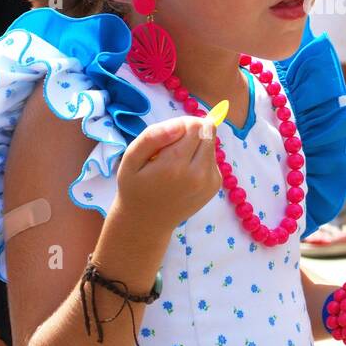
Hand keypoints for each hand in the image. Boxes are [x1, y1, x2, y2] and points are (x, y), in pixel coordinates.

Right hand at [112, 115, 220, 231]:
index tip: (168, 134)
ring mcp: (209, 182)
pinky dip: (201, 158)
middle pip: (208, 132)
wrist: (147, 222)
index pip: (195, 125)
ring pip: (212, 144)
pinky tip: (184, 171)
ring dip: (197, 144)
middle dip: (192, 131)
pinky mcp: (214, 186)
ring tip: (176, 160)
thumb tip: (180, 124)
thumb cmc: (135, 187)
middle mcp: (198, 174)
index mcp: (175, 165)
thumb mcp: (131, 159)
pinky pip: (213, 159)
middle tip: (172, 145)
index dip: (182, 123)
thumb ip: (153, 137)